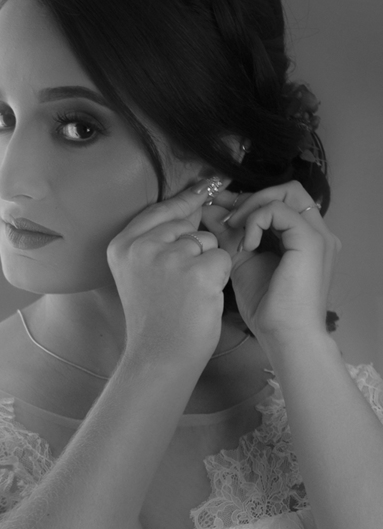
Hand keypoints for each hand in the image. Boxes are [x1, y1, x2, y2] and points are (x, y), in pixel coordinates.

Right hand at [107, 179, 232, 372]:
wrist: (159, 357)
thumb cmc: (155, 318)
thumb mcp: (140, 273)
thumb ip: (158, 239)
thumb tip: (197, 201)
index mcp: (122, 246)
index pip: (160, 210)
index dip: (186, 199)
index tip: (209, 182)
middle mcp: (143, 247)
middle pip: (187, 225)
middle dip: (195, 248)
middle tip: (179, 285)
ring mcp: (170, 258)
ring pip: (207, 241)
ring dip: (207, 263)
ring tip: (188, 294)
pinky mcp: (198, 271)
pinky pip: (222, 258)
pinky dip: (219, 277)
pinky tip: (202, 298)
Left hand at [201, 182, 338, 351]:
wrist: (287, 338)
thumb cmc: (269, 310)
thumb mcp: (242, 264)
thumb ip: (229, 236)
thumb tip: (211, 211)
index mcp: (303, 238)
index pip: (280, 201)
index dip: (249, 201)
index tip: (222, 210)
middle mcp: (315, 231)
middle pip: (288, 190)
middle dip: (252, 197)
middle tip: (228, 217)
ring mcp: (317, 234)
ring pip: (286, 192)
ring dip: (253, 206)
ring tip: (236, 232)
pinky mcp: (310, 240)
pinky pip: (279, 210)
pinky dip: (256, 221)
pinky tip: (247, 246)